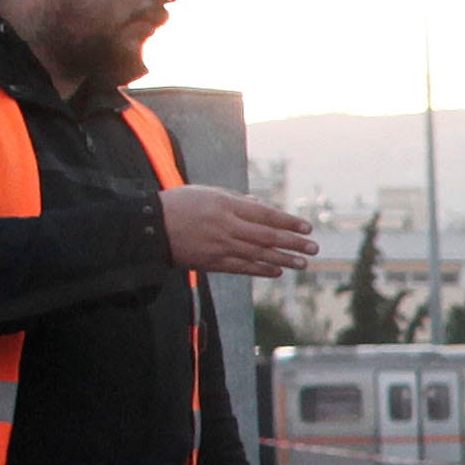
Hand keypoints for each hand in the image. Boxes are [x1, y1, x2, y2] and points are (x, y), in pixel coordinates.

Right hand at [164, 186, 318, 276]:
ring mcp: (220, 245)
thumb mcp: (208, 193)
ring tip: (302, 263)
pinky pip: (242, 267)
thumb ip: (236, 199)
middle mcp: (227, 226)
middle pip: (267, 236)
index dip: (288, 222)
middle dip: (293, 243)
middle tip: (313, 248)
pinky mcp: (212, 262)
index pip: (266, 215)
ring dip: (283, 259)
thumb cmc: (179, 205)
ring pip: (258, 254)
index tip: (307, 227)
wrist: (150, 227)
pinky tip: (277, 271)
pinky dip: (261, 269)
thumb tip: (260, 205)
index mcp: (226, 205)